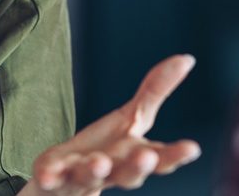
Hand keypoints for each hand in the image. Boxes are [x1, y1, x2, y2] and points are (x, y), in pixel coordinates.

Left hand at [26, 55, 200, 195]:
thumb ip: (156, 91)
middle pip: (129, 173)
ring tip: (98, 163)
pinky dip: (49, 177)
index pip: (161, 157)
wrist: (66, 180)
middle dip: (137, 166)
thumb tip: (187, 57)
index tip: (193, 148)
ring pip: (91, 176)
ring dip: (96, 170)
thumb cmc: (108, 148)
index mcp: (134, 156)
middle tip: (146, 157)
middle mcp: (113, 171)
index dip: (176, 154)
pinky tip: (45, 175)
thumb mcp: (132, 118)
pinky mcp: (53, 177)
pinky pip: (51, 179)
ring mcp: (82, 176)